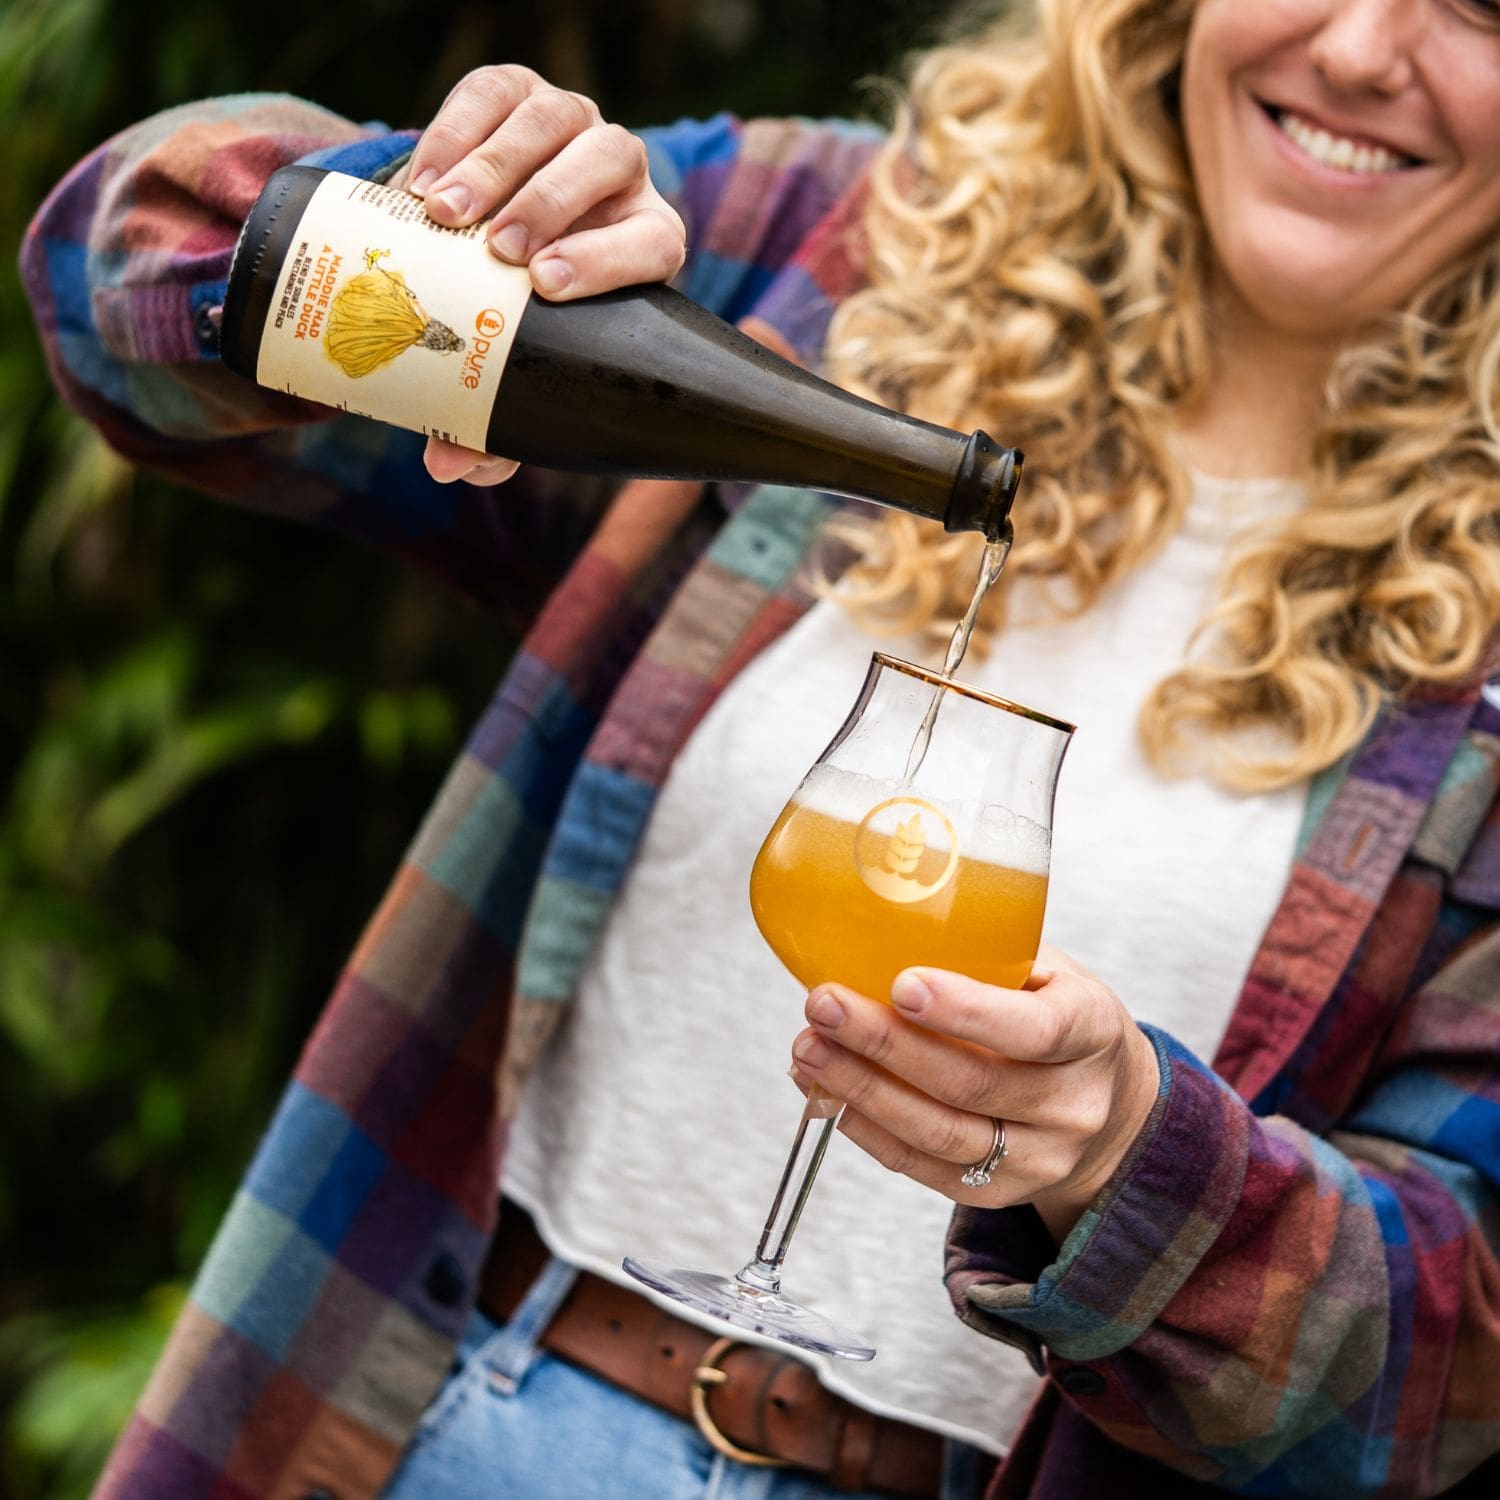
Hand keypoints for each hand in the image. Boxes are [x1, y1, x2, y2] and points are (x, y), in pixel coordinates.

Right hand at [395, 65, 686, 485]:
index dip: (608, 261)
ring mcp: (572, 122)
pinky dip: (456, 129)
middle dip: (548, 204)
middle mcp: (621, 177)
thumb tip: (447, 467)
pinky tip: (418, 177)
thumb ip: (495, 418)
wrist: (479, 232)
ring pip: (552, 122)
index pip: (654, 243)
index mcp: (646, 245)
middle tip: (492, 250)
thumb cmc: (517, 316)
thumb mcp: (518, 363)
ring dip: (494, 166)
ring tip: (441, 216)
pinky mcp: (517, 91)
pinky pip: (496, 92)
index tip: (546, 286)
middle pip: (606, 163)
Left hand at [788, 944, 1160, 1242]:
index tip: (901, 983)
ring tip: (808, 1049)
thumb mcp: (1049, 970)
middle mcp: (1073, 1105)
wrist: (1107, 1101)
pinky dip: (866, 1129)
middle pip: (970, 1084)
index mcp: (1092, 1031)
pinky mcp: (998, 1191)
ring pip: (938, 1133)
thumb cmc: (1058, 1012)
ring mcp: (1039, 1158)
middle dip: (884, 1043)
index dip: (966, 1011)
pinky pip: (922, 1167)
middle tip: (824, 1004)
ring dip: (860, 1090)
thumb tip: (879, 928)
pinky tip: (826, 1090)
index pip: (1035, 1029)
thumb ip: (988, 955)